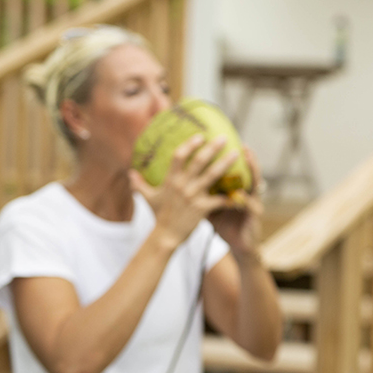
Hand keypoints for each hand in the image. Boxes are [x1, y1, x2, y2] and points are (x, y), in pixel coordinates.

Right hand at [130, 134, 236, 248]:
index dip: (190, 144)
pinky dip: (231, 193)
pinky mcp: (203, 208)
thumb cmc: (159, 216)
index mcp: (170, 180)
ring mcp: (193, 196)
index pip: (179, 156)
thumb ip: (140, 184)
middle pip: (199, 161)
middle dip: (213, 147)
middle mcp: (182, 185)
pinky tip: (241, 187)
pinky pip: (220, 198)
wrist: (166, 236)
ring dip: (226, 163)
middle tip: (224, 137)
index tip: (200, 135)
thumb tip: (130, 173)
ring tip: (236, 153)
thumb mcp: (148, 198)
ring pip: (213, 175)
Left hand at [208, 146, 264, 255]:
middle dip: (248, 159)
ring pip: (255, 184)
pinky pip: (250, 205)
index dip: (235, 158)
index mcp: (237, 190)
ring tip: (248, 159)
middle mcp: (248, 194)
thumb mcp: (210, 208)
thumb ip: (201, 194)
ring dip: (253, 171)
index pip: (238, 170)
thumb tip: (180, 183)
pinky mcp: (254, 217)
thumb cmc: (225, 226)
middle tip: (242, 146)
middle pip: (249, 173)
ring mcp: (253, 204)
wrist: (239, 247)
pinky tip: (240, 194)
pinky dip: (245, 199)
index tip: (232, 144)